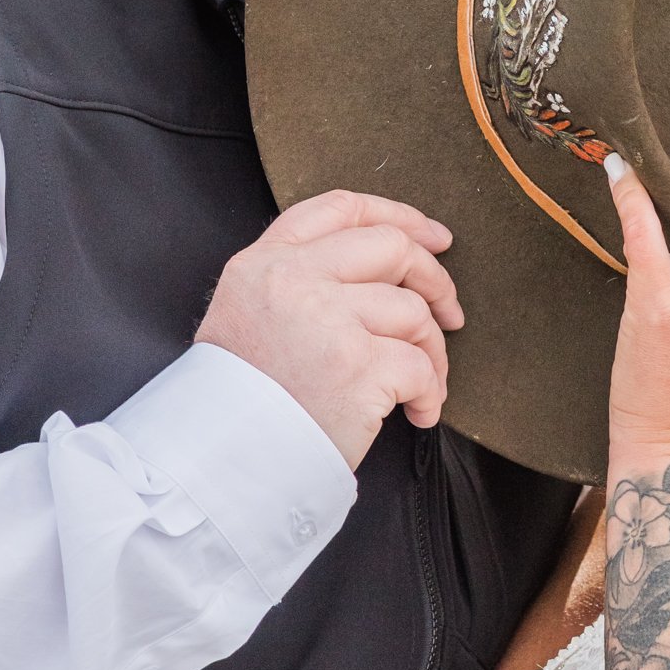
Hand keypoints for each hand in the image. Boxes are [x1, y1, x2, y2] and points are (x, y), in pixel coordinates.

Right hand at [198, 189, 463, 465]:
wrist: (219, 460)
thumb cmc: (237, 400)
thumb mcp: (243, 314)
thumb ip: (295, 280)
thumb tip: (383, 273)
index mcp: (264, 262)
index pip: (340, 209)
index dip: (397, 216)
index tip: (432, 237)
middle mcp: (294, 279)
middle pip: (391, 248)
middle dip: (434, 278)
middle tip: (450, 312)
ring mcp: (328, 320)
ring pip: (413, 311)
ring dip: (432, 349)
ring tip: (420, 383)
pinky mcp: (358, 366)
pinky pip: (421, 367)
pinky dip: (430, 393)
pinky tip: (417, 412)